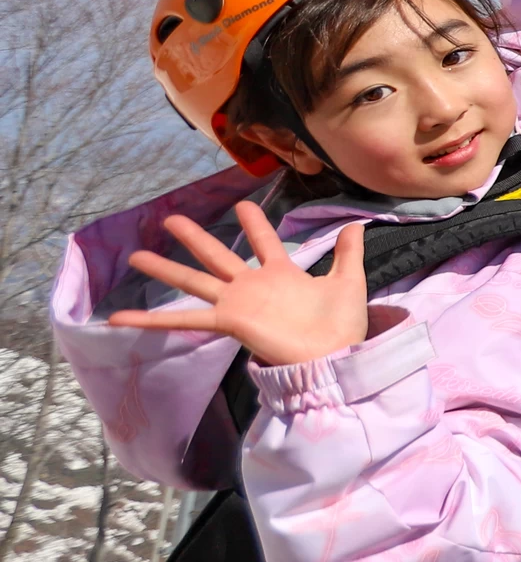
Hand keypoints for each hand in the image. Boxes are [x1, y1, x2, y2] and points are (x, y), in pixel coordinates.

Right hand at [112, 205, 370, 367]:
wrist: (335, 356)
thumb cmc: (342, 324)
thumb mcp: (349, 281)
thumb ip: (348, 252)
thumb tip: (357, 221)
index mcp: (282, 274)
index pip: (264, 242)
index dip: (254, 224)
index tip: (241, 205)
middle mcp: (254, 287)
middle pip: (218, 255)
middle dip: (196, 238)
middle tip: (171, 219)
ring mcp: (237, 303)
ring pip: (196, 280)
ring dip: (167, 269)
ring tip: (137, 255)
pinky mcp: (227, 321)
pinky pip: (185, 320)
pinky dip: (152, 321)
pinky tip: (122, 318)